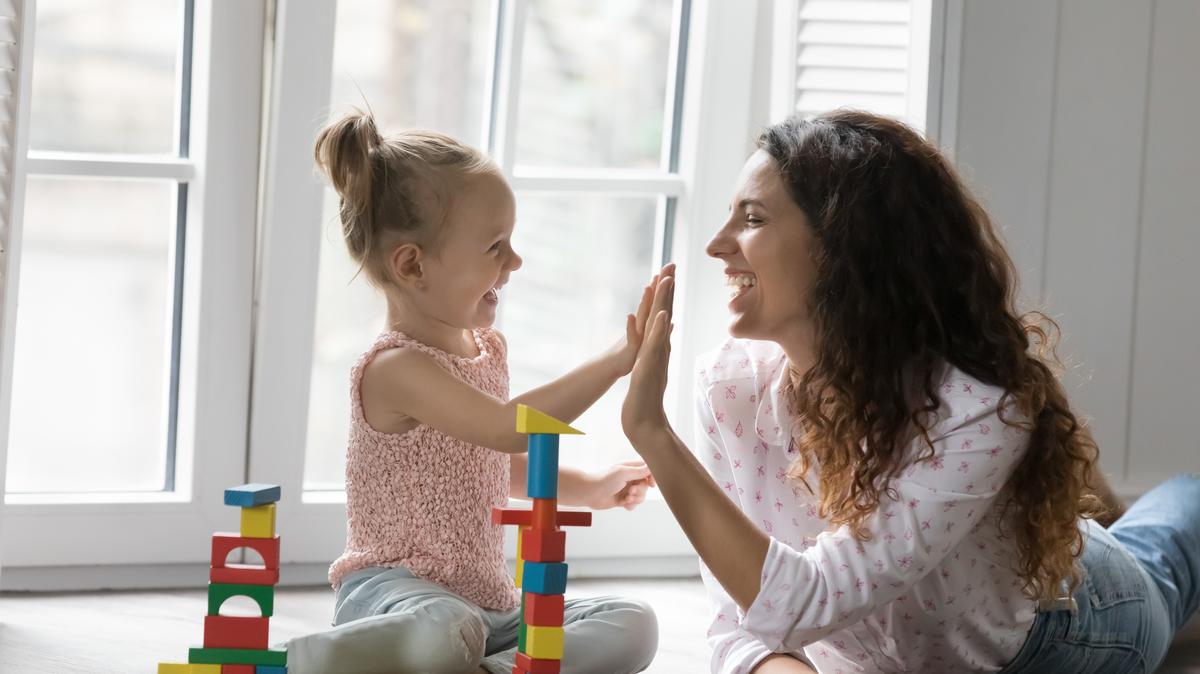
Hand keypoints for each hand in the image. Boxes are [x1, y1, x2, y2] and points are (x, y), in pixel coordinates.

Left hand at [583, 460, 656, 509]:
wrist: (590, 493)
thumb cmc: (605, 480)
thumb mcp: (624, 473)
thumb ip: (639, 471)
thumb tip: (652, 467)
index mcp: (630, 468)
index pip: (647, 470)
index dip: (652, 477)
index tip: (651, 484)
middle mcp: (629, 478)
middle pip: (645, 485)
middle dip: (640, 491)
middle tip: (631, 491)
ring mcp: (626, 489)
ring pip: (641, 496)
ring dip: (635, 499)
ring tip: (626, 498)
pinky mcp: (622, 499)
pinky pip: (633, 504)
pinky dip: (630, 505)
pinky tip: (623, 504)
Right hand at [609, 264, 675, 375]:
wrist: (615, 365)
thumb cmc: (632, 351)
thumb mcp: (648, 338)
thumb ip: (657, 323)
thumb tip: (666, 312)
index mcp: (648, 322)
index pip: (659, 301)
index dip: (665, 285)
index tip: (671, 267)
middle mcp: (641, 323)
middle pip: (651, 301)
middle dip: (659, 284)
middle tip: (667, 266)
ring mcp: (634, 333)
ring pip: (640, 315)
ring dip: (644, 301)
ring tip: (649, 287)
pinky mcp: (629, 346)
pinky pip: (630, 336)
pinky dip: (631, 327)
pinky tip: (630, 316)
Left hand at [621, 272, 674, 445]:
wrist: (645, 423)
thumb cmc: (644, 399)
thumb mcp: (649, 371)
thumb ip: (657, 355)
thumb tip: (663, 342)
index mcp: (658, 348)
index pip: (663, 316)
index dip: (665, 295)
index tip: (667, 272)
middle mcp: (660, 349)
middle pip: (666, 313)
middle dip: (668, 289)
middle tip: (672, 264)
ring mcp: (657, 357)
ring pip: (662, 324)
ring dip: (666, 302)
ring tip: (669, 279)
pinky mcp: (650, 366)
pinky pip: (656, 344)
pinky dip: (660, 329)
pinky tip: (663, 315)